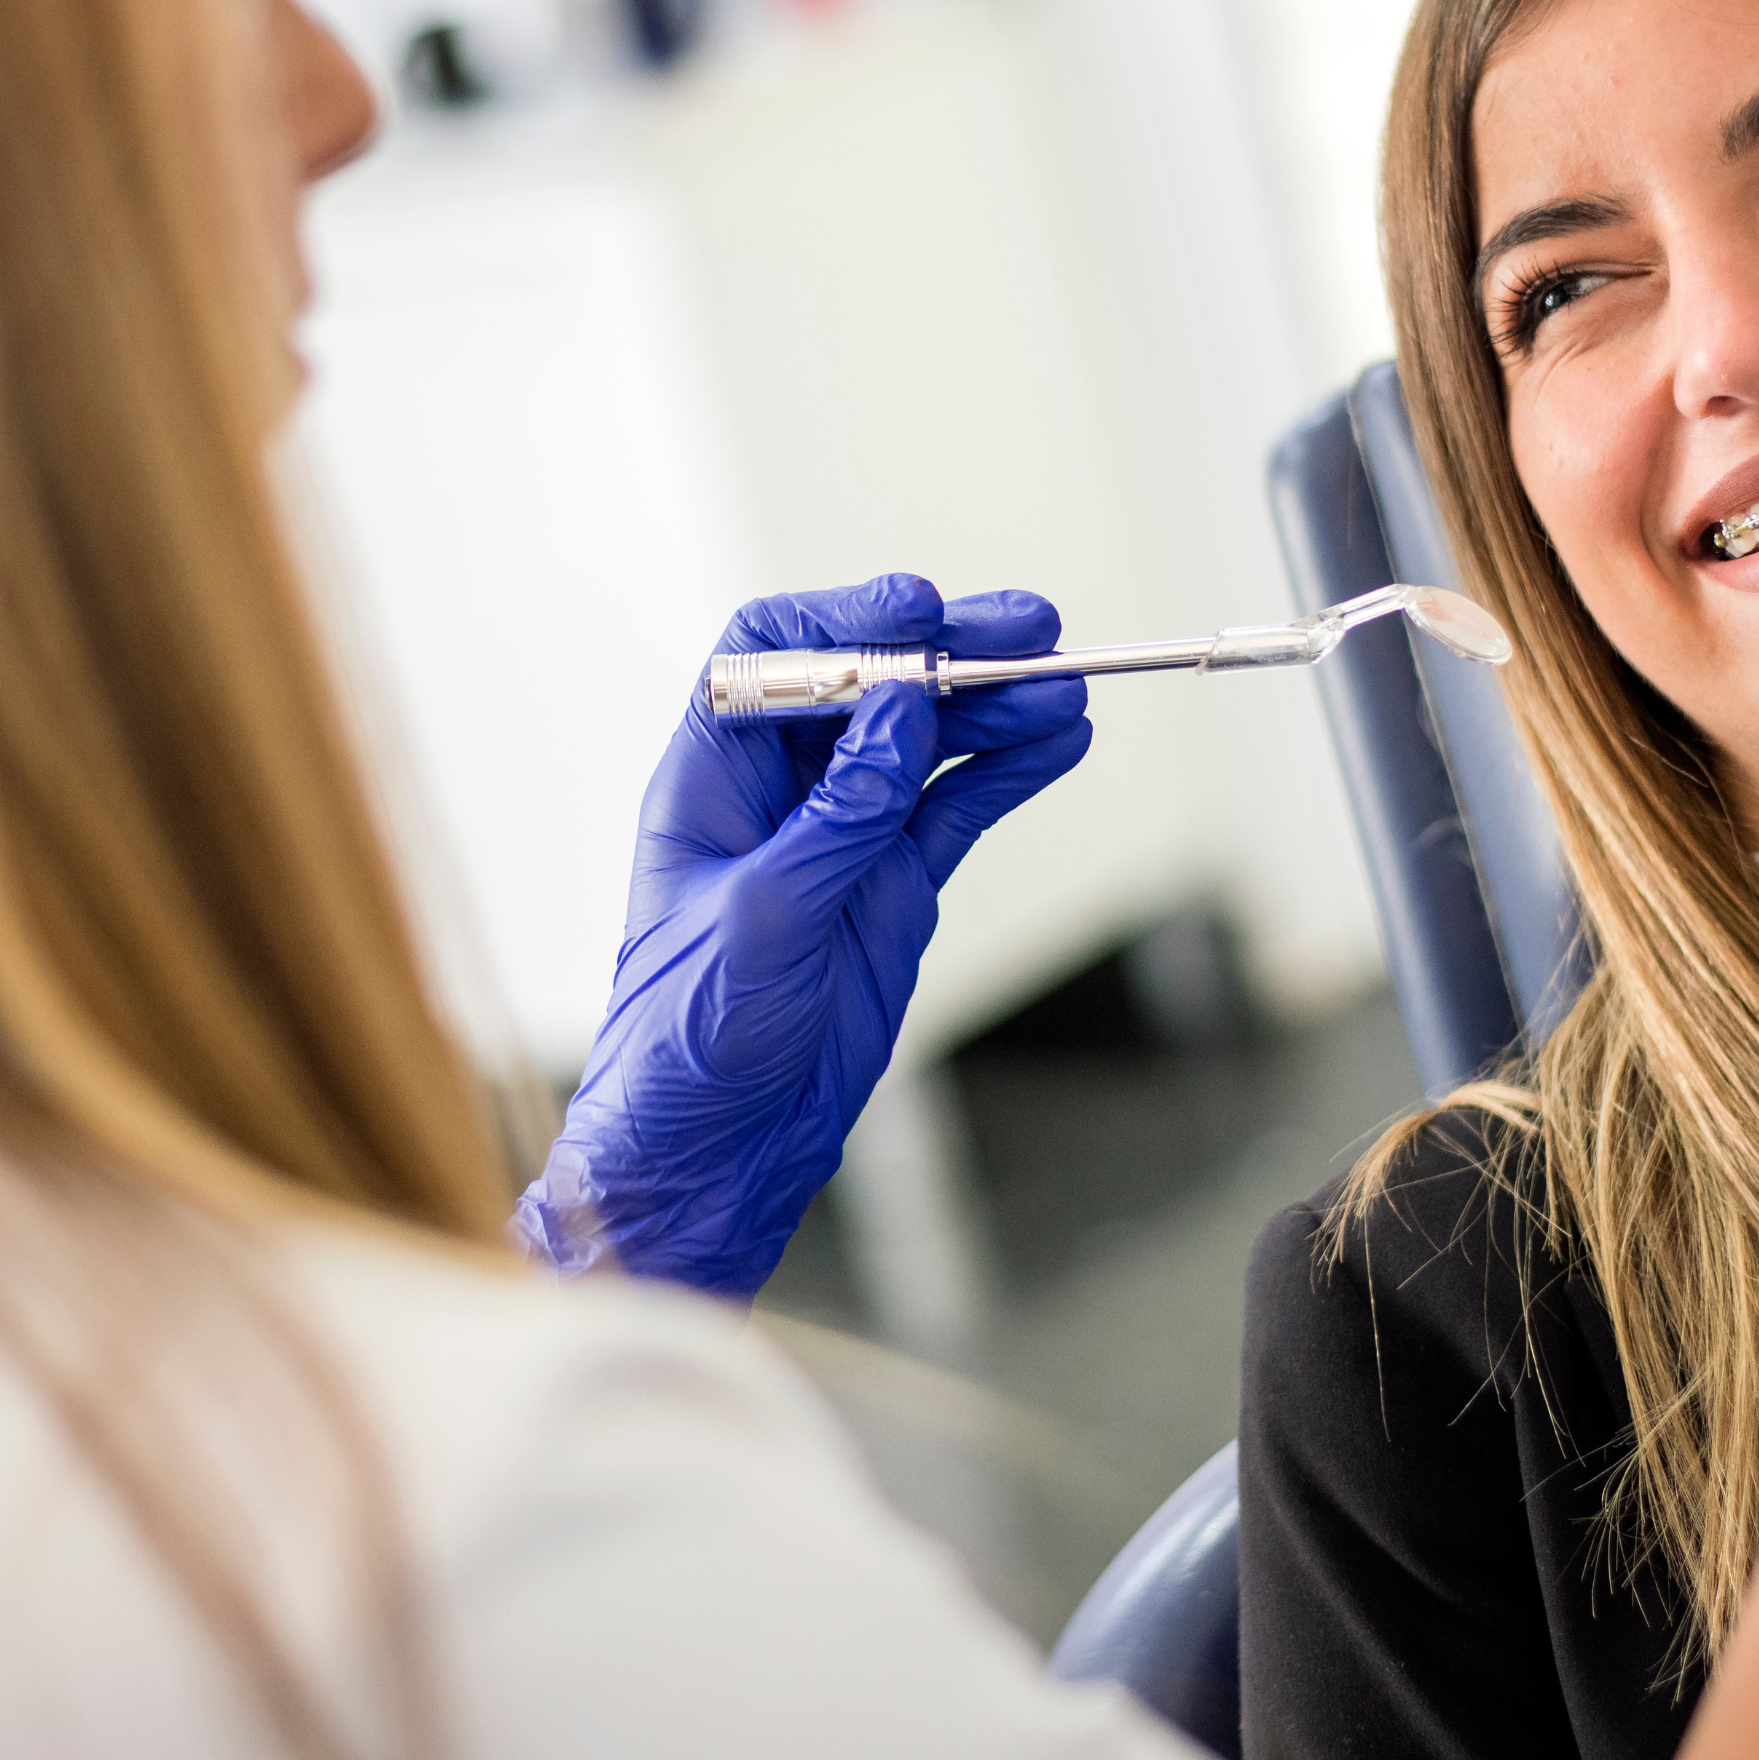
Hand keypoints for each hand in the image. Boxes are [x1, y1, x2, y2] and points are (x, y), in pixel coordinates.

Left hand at [512, 575, 1090, 1295]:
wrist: (719, 1146)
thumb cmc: (693, 1038)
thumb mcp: (764, 918)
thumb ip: (839, 813)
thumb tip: (903, 708)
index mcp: (714, 775)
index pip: (773, 653)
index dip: (847, 620)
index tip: (921, 613)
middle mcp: (782, 788)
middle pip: (874, 682)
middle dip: (951, 651)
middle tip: (1033, 631)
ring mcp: (847, 831)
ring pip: (932, 739)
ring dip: (998, 708)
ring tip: (1065, 690)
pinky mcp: (896, 880)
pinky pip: (962, 804)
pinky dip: (1012, 772)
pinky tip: (1060, 743)